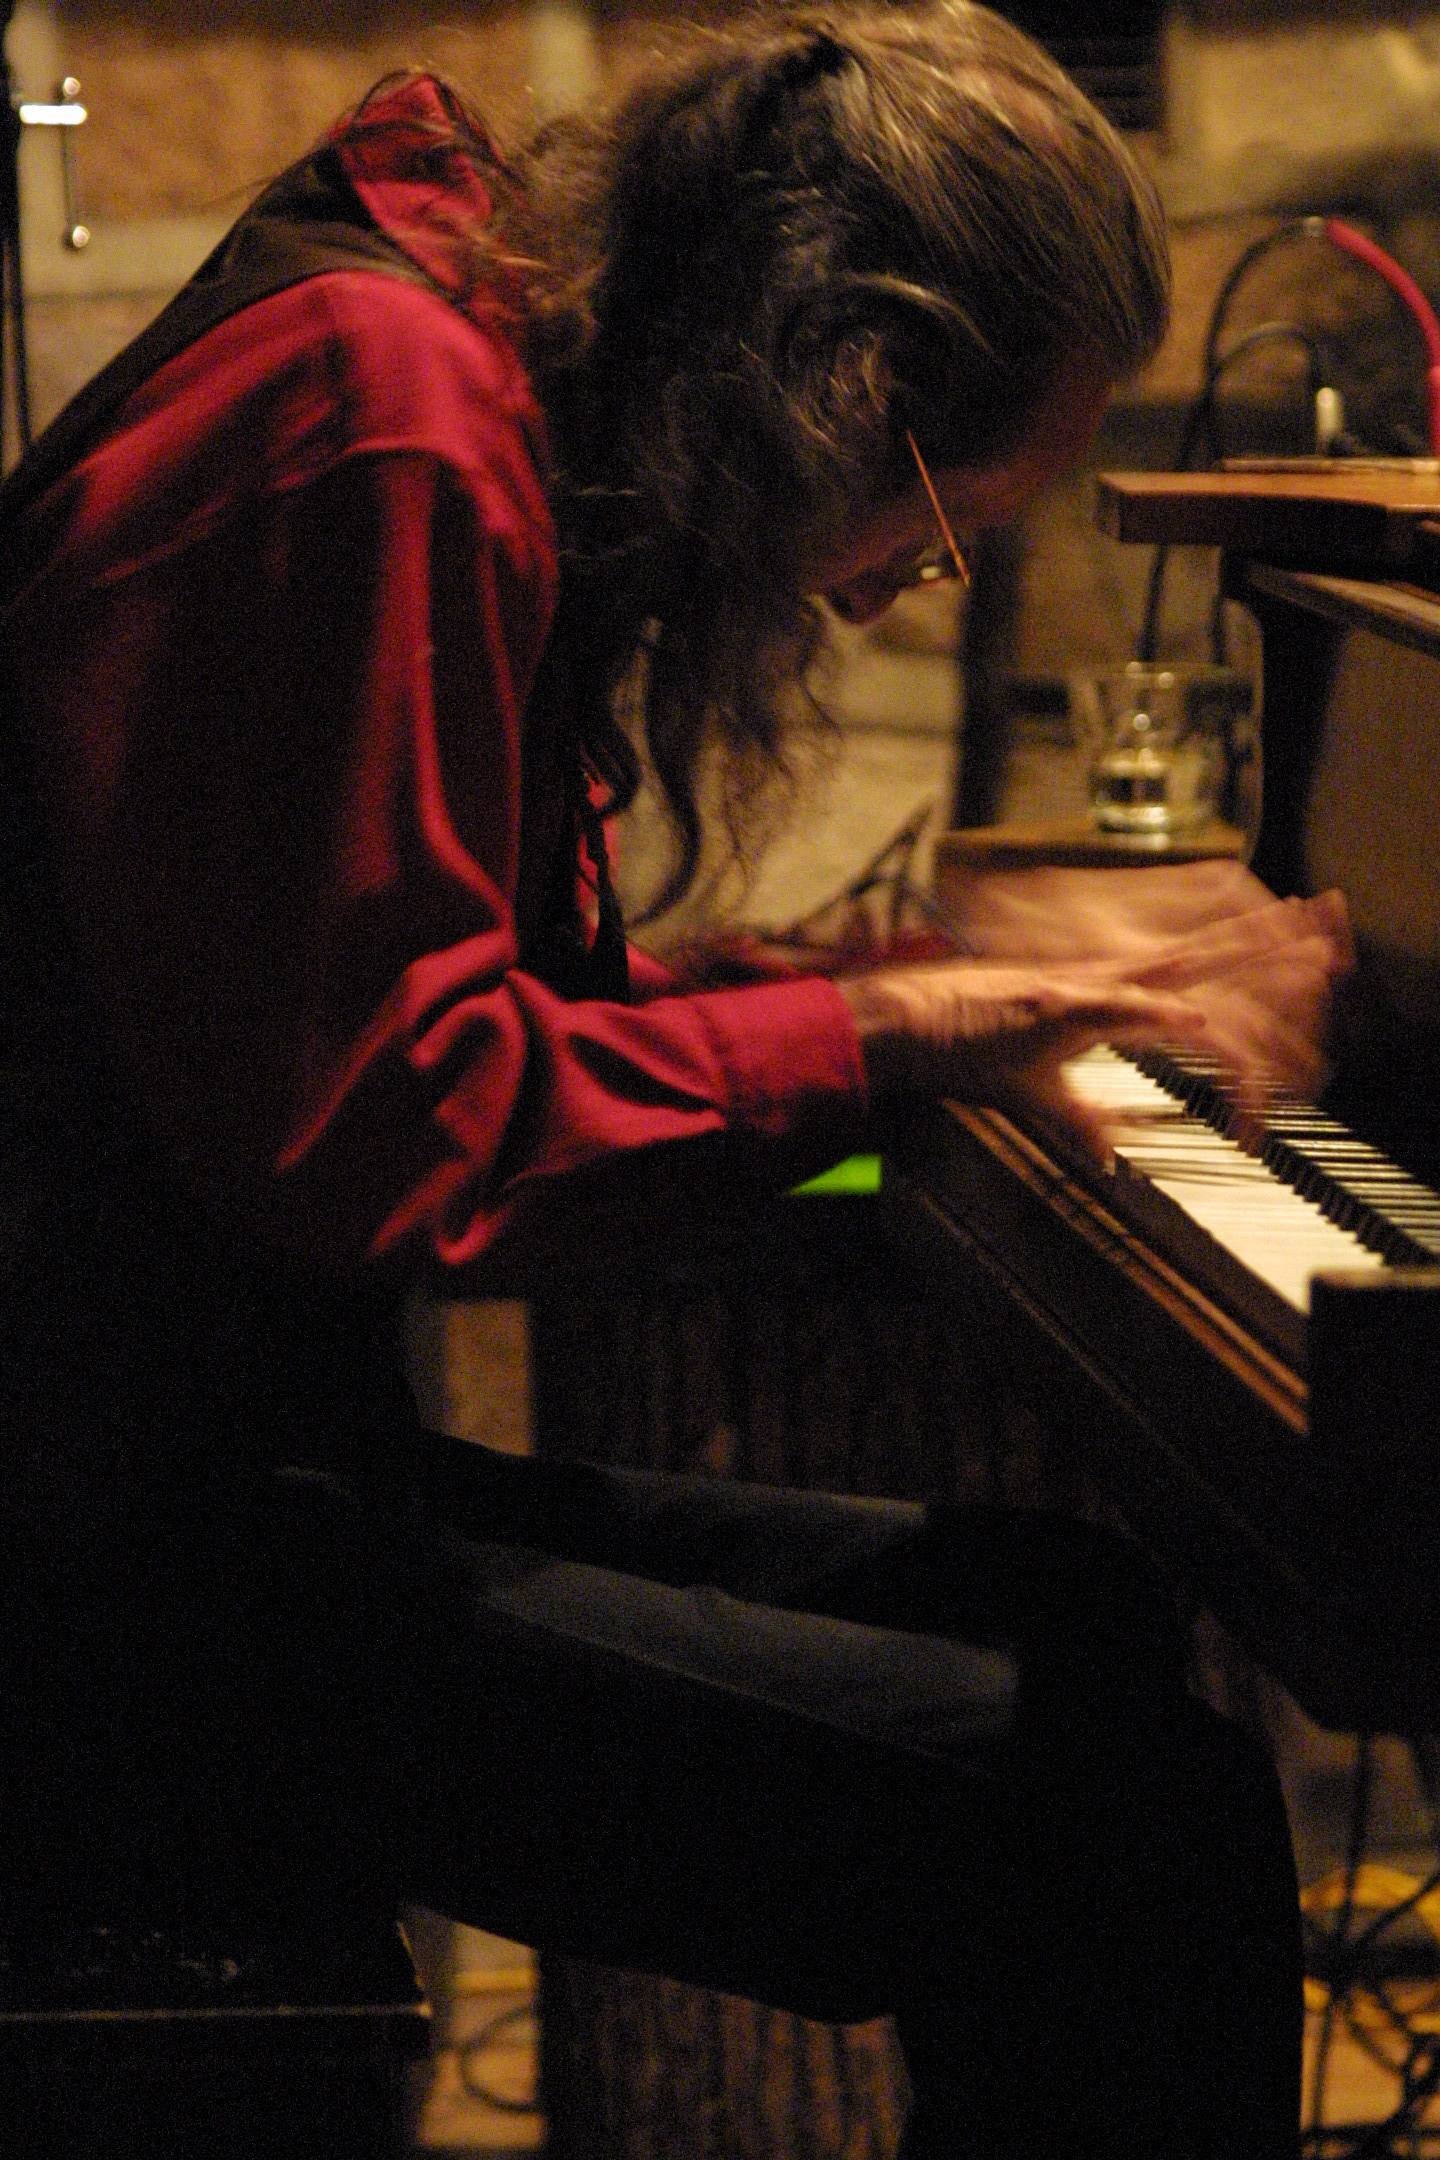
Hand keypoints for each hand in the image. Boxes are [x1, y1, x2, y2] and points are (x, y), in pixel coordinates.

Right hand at [835, 878, 1353, 1165]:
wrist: (906, 1025)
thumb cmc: (960, 1050)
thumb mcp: (1036, 1096)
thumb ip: (1080, 1121)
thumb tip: (1110, 1156)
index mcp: (1100, 997)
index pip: (1186, 978)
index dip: (1235, 969)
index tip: (1285, 956)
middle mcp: (1100, 982)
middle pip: (1201, 958)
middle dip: (1263, 946)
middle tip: (1322, 927)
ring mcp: (1079, 986)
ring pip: (1175, 967)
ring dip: (1233, 958)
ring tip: (1291, 941)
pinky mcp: (1050, 1003)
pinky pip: (1116, 1010)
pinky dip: (1157, 1016)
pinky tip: (1195, 1020)